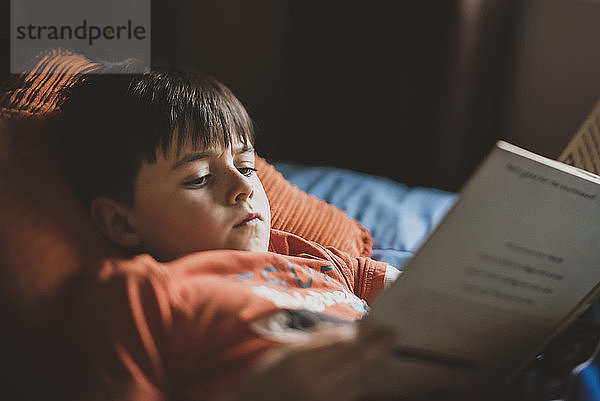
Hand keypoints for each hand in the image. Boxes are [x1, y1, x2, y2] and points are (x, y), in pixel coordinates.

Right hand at [219, 321, 395, 400]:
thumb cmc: (264, 380)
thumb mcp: (282, 353)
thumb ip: (313, 342)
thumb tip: (345, 331)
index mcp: (298, 361)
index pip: (342, 343)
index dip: (364, 333)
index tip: (379, 322)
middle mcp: (312, 383)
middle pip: (356, 361)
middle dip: (377, 346)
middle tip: (391, 333)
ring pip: (358, 378)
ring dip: (373, 362)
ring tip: (384, 347)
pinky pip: (352, 394)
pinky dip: (363, 379)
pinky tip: (368, 369)